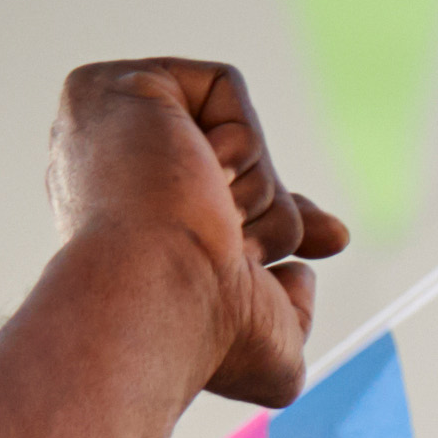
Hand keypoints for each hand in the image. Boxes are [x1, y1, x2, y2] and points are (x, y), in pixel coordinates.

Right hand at [50, 59, 347, 407]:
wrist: (161, 295)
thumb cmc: (201, 335)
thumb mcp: (268, 349)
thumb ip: (288, 312)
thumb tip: (301, 274)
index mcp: (128, 233)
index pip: (214, 204)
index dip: (279, 217)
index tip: (329, 241)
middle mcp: (110, 179)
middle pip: (234, 170)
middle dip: (281, 209)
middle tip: (260, 250)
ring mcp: (109, 132)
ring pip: (237, 139)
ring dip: (260, 193)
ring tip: (216, 227)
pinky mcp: (120, 88)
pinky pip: (222, 88)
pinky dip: (242, 139)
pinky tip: (204, 179)